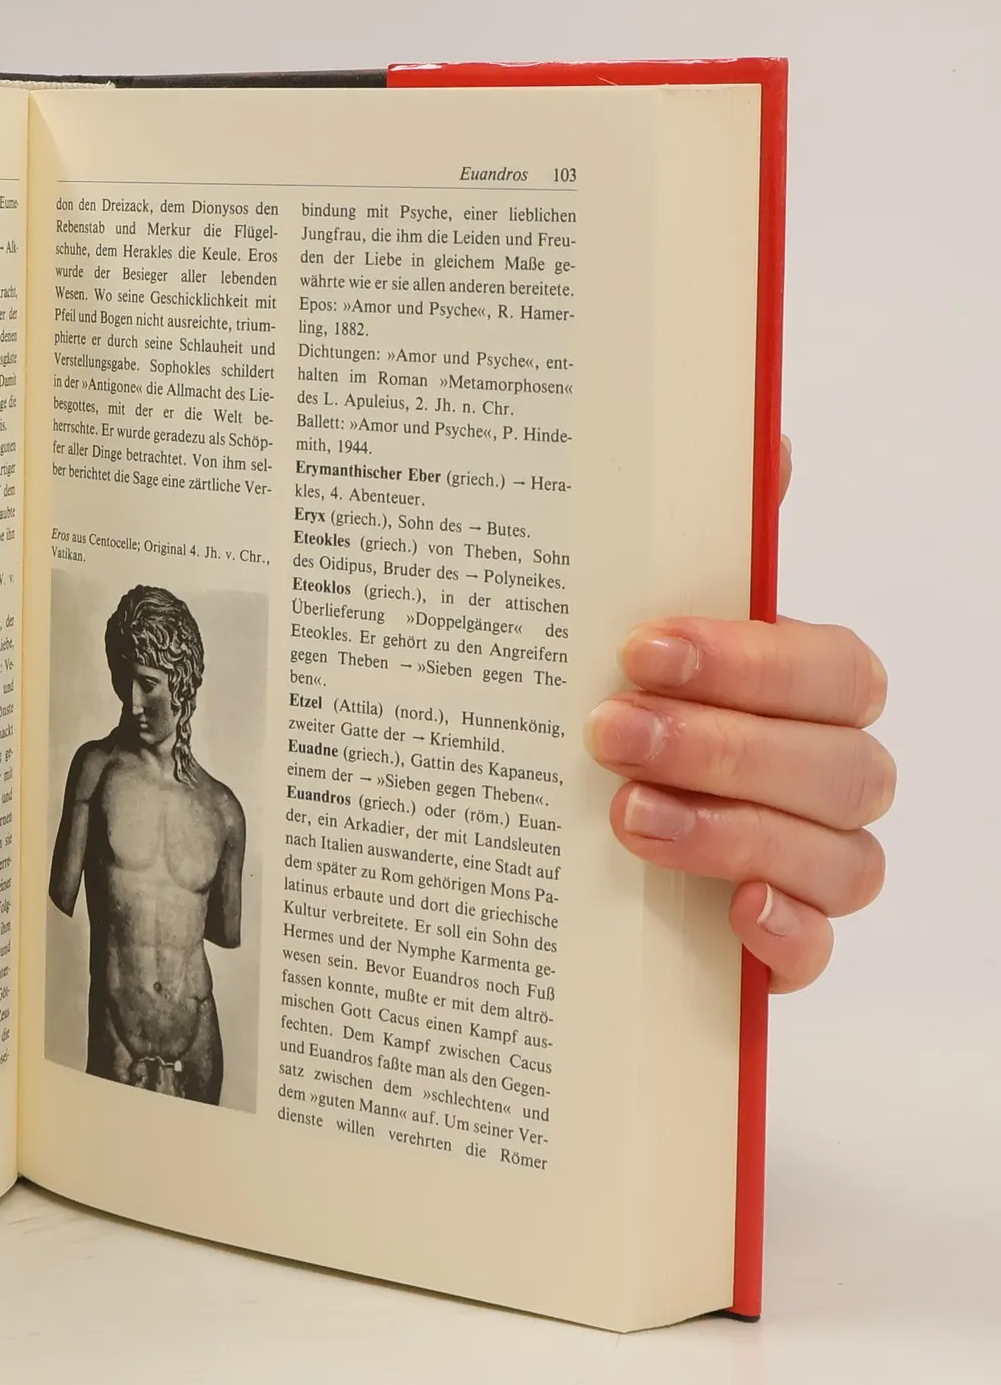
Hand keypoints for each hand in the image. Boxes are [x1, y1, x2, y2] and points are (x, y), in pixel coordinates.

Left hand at [586, 443, 892, 989]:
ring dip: (736, 832)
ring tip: (626, 816)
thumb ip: (696, 538)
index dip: (751, 660)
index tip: (640, 650)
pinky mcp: (778, 950)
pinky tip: (730, 915)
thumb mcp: (621, 620)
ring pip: (843, 859)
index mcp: (800, 692)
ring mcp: (809, 867)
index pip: (834, 670)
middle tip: (608, 732)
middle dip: (724, 745)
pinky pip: (820, 953)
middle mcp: (823, 777)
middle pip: (842, 764)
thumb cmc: (609, 704)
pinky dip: (786, 936)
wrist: (541, 835)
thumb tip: (762, 431)